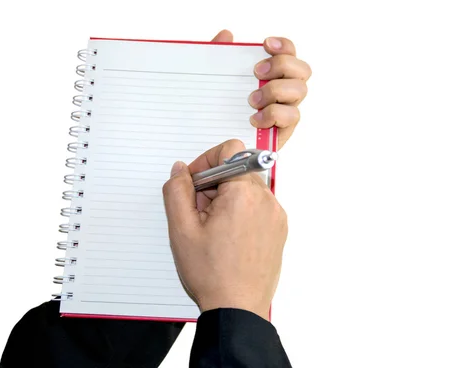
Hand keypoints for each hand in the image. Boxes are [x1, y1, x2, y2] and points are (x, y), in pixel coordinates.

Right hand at [162, 140, 287, 319]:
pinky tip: (228, 237)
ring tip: (213, 229)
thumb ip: (177, 191)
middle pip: (238, 170)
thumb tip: (180, 170)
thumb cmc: (212, 274)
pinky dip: (241, 212)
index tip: (194, 182)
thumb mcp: (181, 229)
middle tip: (198, 213)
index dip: (207, 160)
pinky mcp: (279, 229)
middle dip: (214, 184)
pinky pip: (258, 206)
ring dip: (227, 198)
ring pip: (248, 189)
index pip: (230, 149)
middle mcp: (266, 199)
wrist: (238, 308)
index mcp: (244, 193)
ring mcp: (276, 215)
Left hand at [211, 30, 311, 149]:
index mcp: (273, 74)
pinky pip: (292, 116)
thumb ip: (219, 56)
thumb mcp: (216, 79)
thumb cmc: (221, 108)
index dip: (284, 46)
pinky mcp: (284, 129)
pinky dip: (274, 114)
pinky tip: (256, 118)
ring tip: (252, 100)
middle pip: (303, 69)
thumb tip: (226, 35)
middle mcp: (285, 90)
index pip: (290, 53)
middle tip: (257, 73)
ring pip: (300, 90)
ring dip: (276, 90)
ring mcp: (287, 109)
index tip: (265, 44)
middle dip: (281, 66)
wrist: (215, 140)